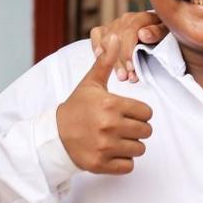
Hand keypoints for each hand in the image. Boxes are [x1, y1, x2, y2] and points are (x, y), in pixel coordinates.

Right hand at [56, 35, 152, 173]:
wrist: (55, 135)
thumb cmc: (77, 107)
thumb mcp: (91, 83)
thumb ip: (106, 61)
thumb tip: (115, 36)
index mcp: (110, 105)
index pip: (147, 113)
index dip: (139, 113)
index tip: (126, 113)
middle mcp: (109, 126)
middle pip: (146, 131)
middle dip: (137, 129)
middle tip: (122, 127)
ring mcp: (105, 147)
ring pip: (139, 149)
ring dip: (131, 145)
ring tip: (116, 139)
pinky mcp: (101, 164)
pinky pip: (128, 166)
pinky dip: (123, 161)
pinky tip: (112, 152)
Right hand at [90, 11, 165, 82]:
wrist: (160, 32)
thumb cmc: (164, 35)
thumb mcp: (168, 33)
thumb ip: (157, 32)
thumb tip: (143, 34)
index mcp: (141, 17)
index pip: (129, 32)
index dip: (128, 52)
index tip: (131, 68)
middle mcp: (126, 19)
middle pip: (116, 39)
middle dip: (120, 61)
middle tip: (126, 77)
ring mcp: (115, 24)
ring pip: (106, 40)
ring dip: (111, 60)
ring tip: (120, 76)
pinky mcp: (106, 29)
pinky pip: (96, 34)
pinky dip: (96, 45)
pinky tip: (100, 58)